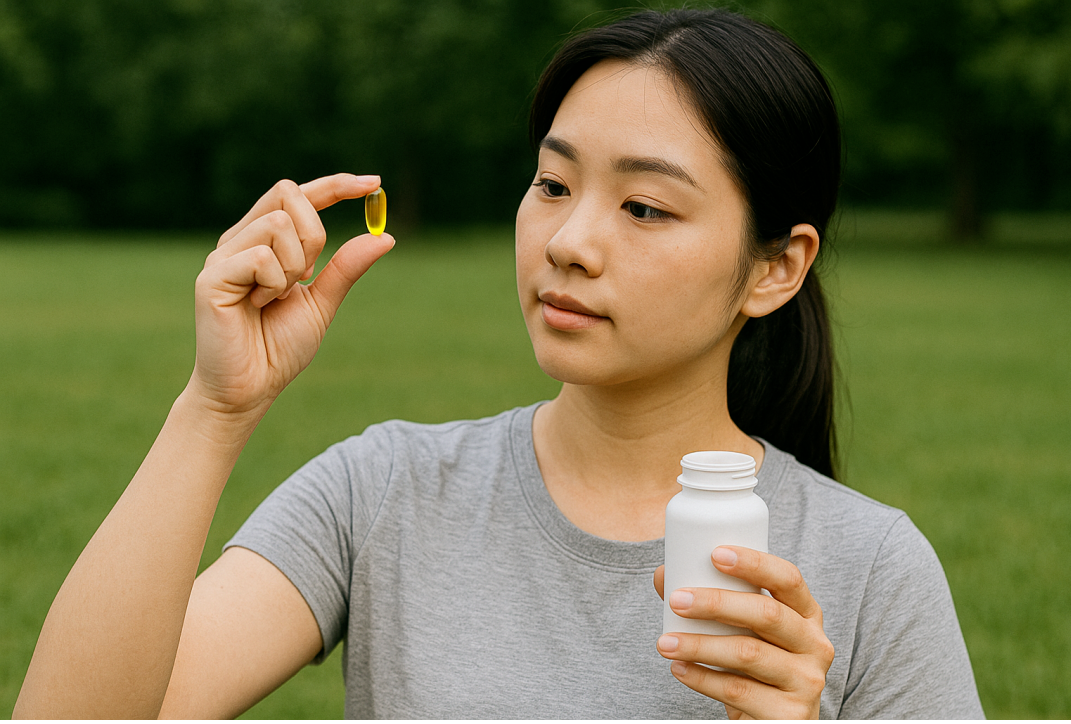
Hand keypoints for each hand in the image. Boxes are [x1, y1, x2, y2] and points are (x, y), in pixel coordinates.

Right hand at [189, 174, 394, 416]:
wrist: (250, 388)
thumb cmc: (279, 348)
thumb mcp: (322, 302)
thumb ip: (346, 268)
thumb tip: (385, 237)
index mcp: (263, 241)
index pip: (299, 194)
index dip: (336, 185)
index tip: (374, 183)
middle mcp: (240, 240)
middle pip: (289, 195)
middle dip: (313, 234)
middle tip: (305, 276)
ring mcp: (223, 256)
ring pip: (278, 223)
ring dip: (294, 265)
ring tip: (274, 298)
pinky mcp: (211, 276)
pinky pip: (261, 256)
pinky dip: (274, 284)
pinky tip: (257, 306)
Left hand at [653, 547, 833, 718]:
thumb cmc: (754, 668)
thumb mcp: (742, 633)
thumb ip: (712, 604)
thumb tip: (664, 575)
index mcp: (806, 614)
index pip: (788, 578)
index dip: (754, 563)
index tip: (714, 554)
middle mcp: (815, 644)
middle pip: (767, 614)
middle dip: (716, 603)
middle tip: (676, 600)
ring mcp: (807, 681)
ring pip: (748, 653)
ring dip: (699, 645)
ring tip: (665, 642)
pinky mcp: (790, 714)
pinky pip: (739, 690)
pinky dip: (702, 678)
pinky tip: (679, 669)